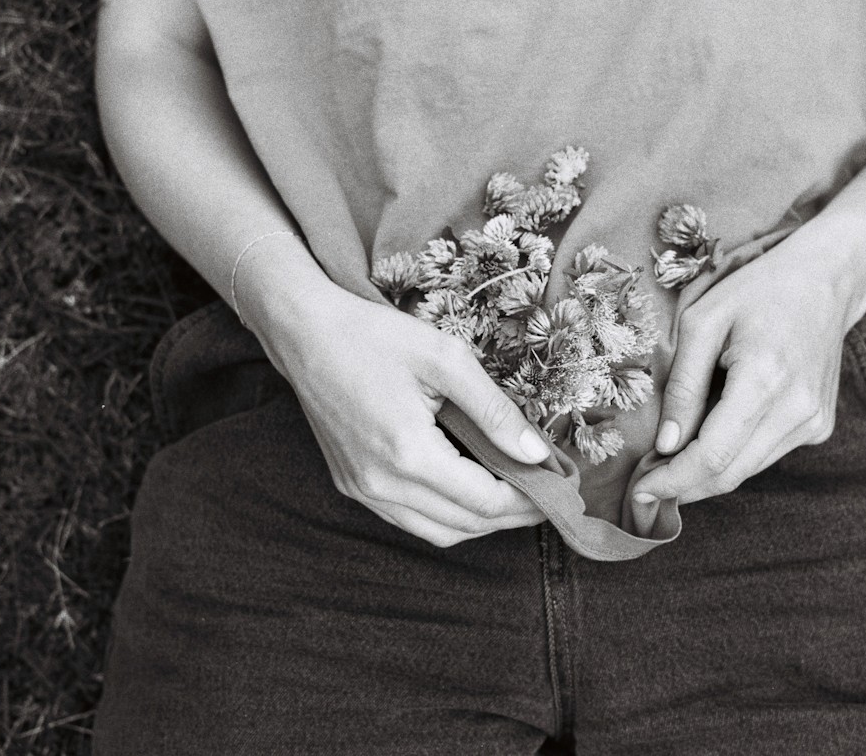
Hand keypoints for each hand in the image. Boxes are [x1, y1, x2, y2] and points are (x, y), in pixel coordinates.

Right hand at [244, 252, 549, 546]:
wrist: (304, 332)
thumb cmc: (374, 336)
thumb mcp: (447, 359)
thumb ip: (496, 411)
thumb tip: (538, 454)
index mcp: (407, 453)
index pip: (485, 502)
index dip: (530, 501)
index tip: (561, 488)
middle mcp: (381, 484)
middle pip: (465, 525)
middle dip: (513, 516)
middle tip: (547, 493)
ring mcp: (361, 489)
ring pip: (437, 532)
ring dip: (481, 521)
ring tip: (515, 493)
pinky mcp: (351, 484)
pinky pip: (409, 519)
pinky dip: (447, 515)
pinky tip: (469, 488)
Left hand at [632, 241, 852, 504]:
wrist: (825, 281)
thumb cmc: (758, 291)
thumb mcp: (703, 323)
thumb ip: (683, 386)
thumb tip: (666, 445)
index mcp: (764, 380)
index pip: (713, 456)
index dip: (673, 481)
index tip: (640, 491)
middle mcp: (797, 410)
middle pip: (730, 473)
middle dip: (684, 485)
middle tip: (646, 483)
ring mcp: (813, 422)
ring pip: (748, 470)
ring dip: (707, 473)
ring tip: (673, 459)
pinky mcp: (819, 426)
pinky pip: (765, 454)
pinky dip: (734, 454)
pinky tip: (715, 432)